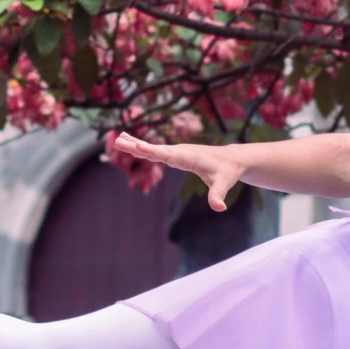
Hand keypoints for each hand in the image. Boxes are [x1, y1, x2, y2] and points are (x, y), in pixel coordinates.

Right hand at [111, 131, 243, 209]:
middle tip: (117, 141)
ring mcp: (177, 151)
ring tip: (117, 140)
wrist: (232, 159)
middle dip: (136, 145)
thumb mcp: (224, 183)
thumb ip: (218, 195)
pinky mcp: (176, 153)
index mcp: (188, 157)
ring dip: (135, 144)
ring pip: (153, 148)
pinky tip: (132, 144)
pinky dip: (143, 147)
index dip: (152, 151)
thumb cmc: (227, 171)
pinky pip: (156, 150)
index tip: (137, 145)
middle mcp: (180, 151)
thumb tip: (219, 208)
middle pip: (154, 149)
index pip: (166, 154)